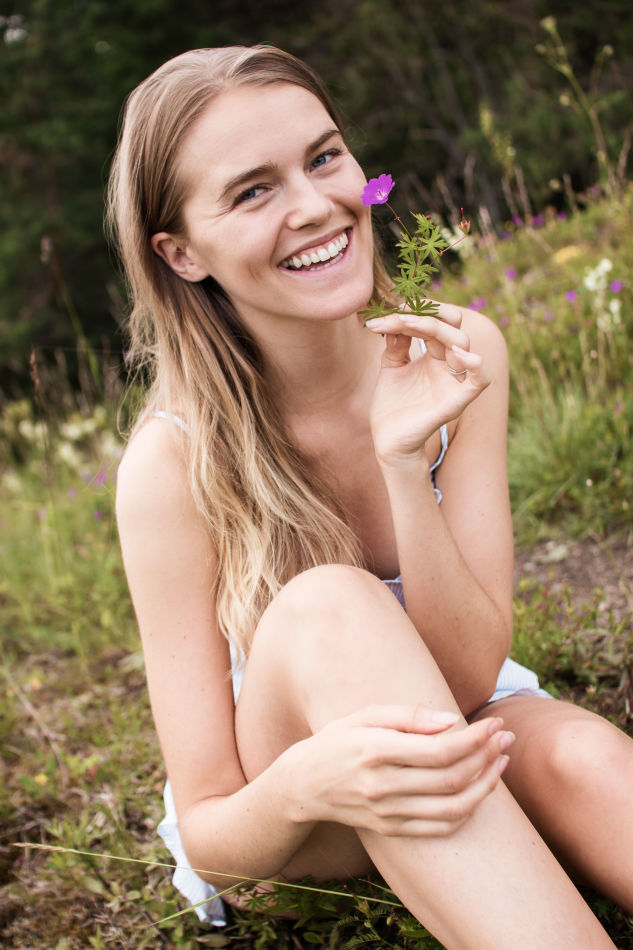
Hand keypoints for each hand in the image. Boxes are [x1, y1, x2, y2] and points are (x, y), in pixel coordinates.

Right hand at [291, 704, 512, 836]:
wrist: (304, 785)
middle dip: (487, 756)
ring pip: (453, 807)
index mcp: (375, 751)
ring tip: (501, 763)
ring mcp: (388, 813)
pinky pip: (441, 827)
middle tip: (505, 737)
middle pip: (451, 778)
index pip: (439, 751)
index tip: (494, 724)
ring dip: (485, 786)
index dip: (474, 739)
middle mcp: (382, 787)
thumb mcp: (365, 715)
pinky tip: (479, 789)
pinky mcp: (392, 830)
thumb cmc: (338, 740)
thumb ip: (408, 715)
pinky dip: (467, 810)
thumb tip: (451, 720)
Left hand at [366, 304, 490, 466]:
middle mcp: (449, 364)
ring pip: (461, 343)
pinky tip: (456, 354)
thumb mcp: (391, 366)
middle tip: (398, 313)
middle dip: (427, 313)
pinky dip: (476, 364)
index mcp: (435, 355)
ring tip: (406, 324)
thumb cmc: (392, 406)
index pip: (436, 322)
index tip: (390, 308)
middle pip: (452, 325)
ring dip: (434, 327)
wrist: (388, 440)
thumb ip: (396, 342)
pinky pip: (482, 379)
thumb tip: (400, 318)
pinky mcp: (458, 401)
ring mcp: (455, 381)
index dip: (416, 310)